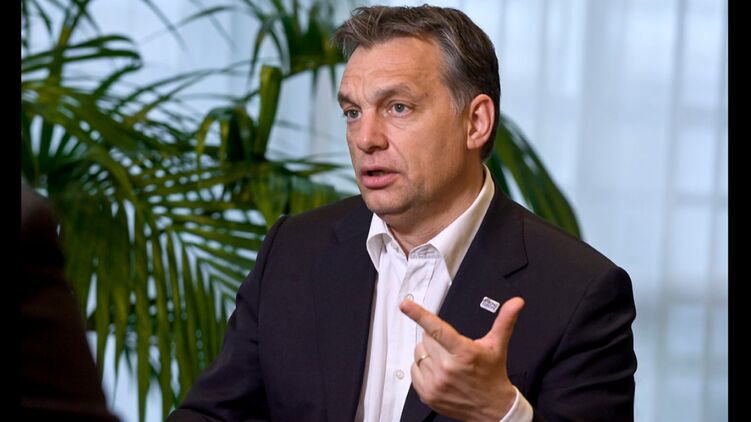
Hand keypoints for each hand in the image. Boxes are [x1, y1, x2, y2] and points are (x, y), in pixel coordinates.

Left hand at [400, 297, 524, 421]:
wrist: (493, 409)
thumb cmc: (493, 374)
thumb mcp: (498, 346)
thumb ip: (505, 320)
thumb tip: (516, 302)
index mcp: (464, 352)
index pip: (438, 329)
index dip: (419, 314)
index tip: (405, 304)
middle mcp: (448, 368)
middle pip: (426, 339)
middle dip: (436, 340)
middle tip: (451, 349)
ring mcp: (436, 383)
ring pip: (419, 353)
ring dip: (429, 354)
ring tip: (446, 361)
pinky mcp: (428, 394)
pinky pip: (414, 370)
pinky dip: (423, 368)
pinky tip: (438, 372)